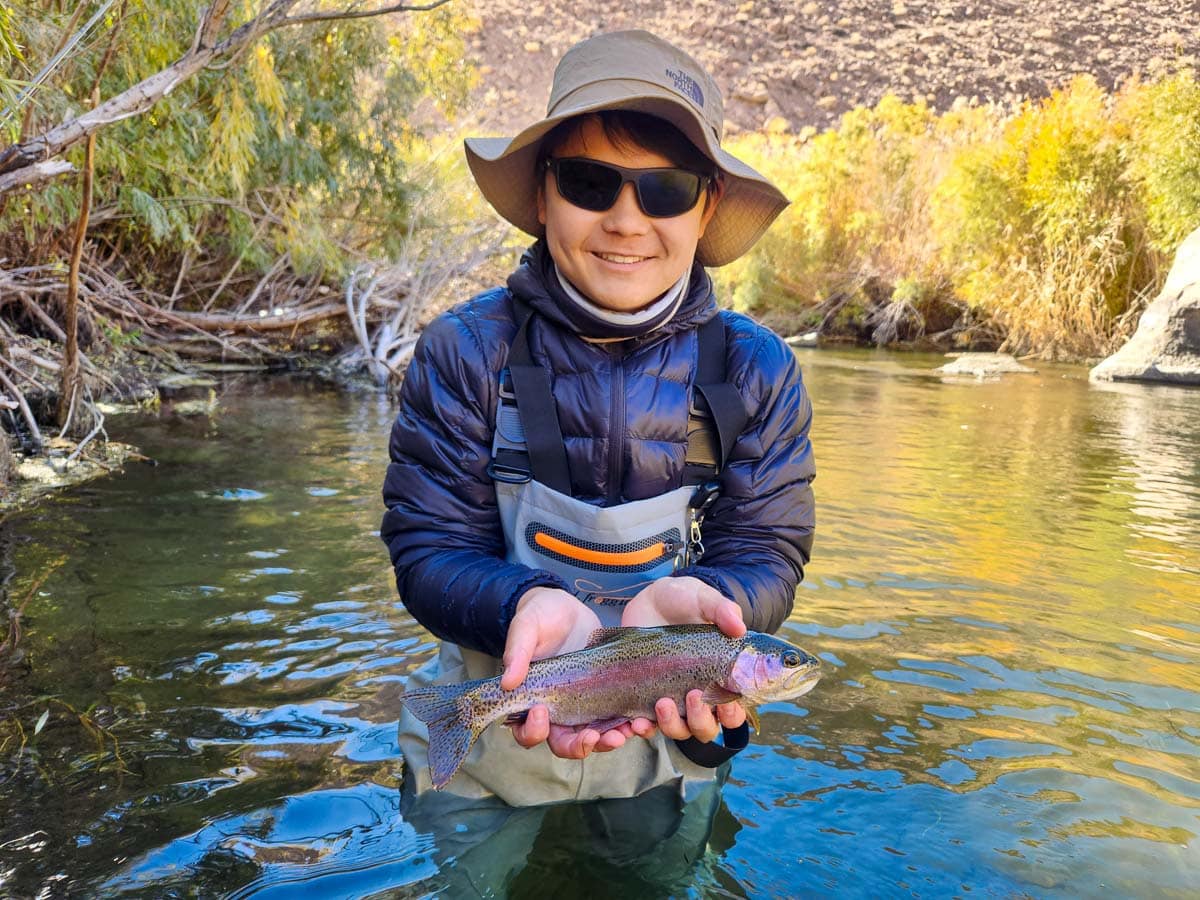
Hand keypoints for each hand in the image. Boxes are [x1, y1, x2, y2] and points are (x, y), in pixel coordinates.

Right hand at [502, 587, 654, 757]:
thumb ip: (517, 652)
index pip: (528, 731)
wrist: (567, 609)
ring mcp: (584, 706)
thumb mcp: (526, 628)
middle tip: (594, 737)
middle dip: (580, 745)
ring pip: (593, 737)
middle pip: (564, 743)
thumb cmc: (540, 617)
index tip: (542, 711)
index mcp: (531, 700)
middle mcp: (558, 711)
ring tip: (623, 733)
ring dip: (608, 740)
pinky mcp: (607, 697)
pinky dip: (627, 725)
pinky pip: (616, 719)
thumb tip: (507, 683)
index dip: (534, 731)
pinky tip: (639, 721)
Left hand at [621, 576, 747, 741]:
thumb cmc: (684, 600)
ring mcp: (671, 697)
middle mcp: (698, 694)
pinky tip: (638, 721)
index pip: (734, 710)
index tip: (725, 702)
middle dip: (701, 721)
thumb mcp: (703, 599)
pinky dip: (644, 728)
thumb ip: (722, 610)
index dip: (732, 714)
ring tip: (663, 702)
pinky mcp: (645, 697)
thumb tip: (739, 628)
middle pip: (706, 728)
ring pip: (678, 730)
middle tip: (694, 696)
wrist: (649, 598)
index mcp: (720, 677)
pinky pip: (647, 724)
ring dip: (673, 725)